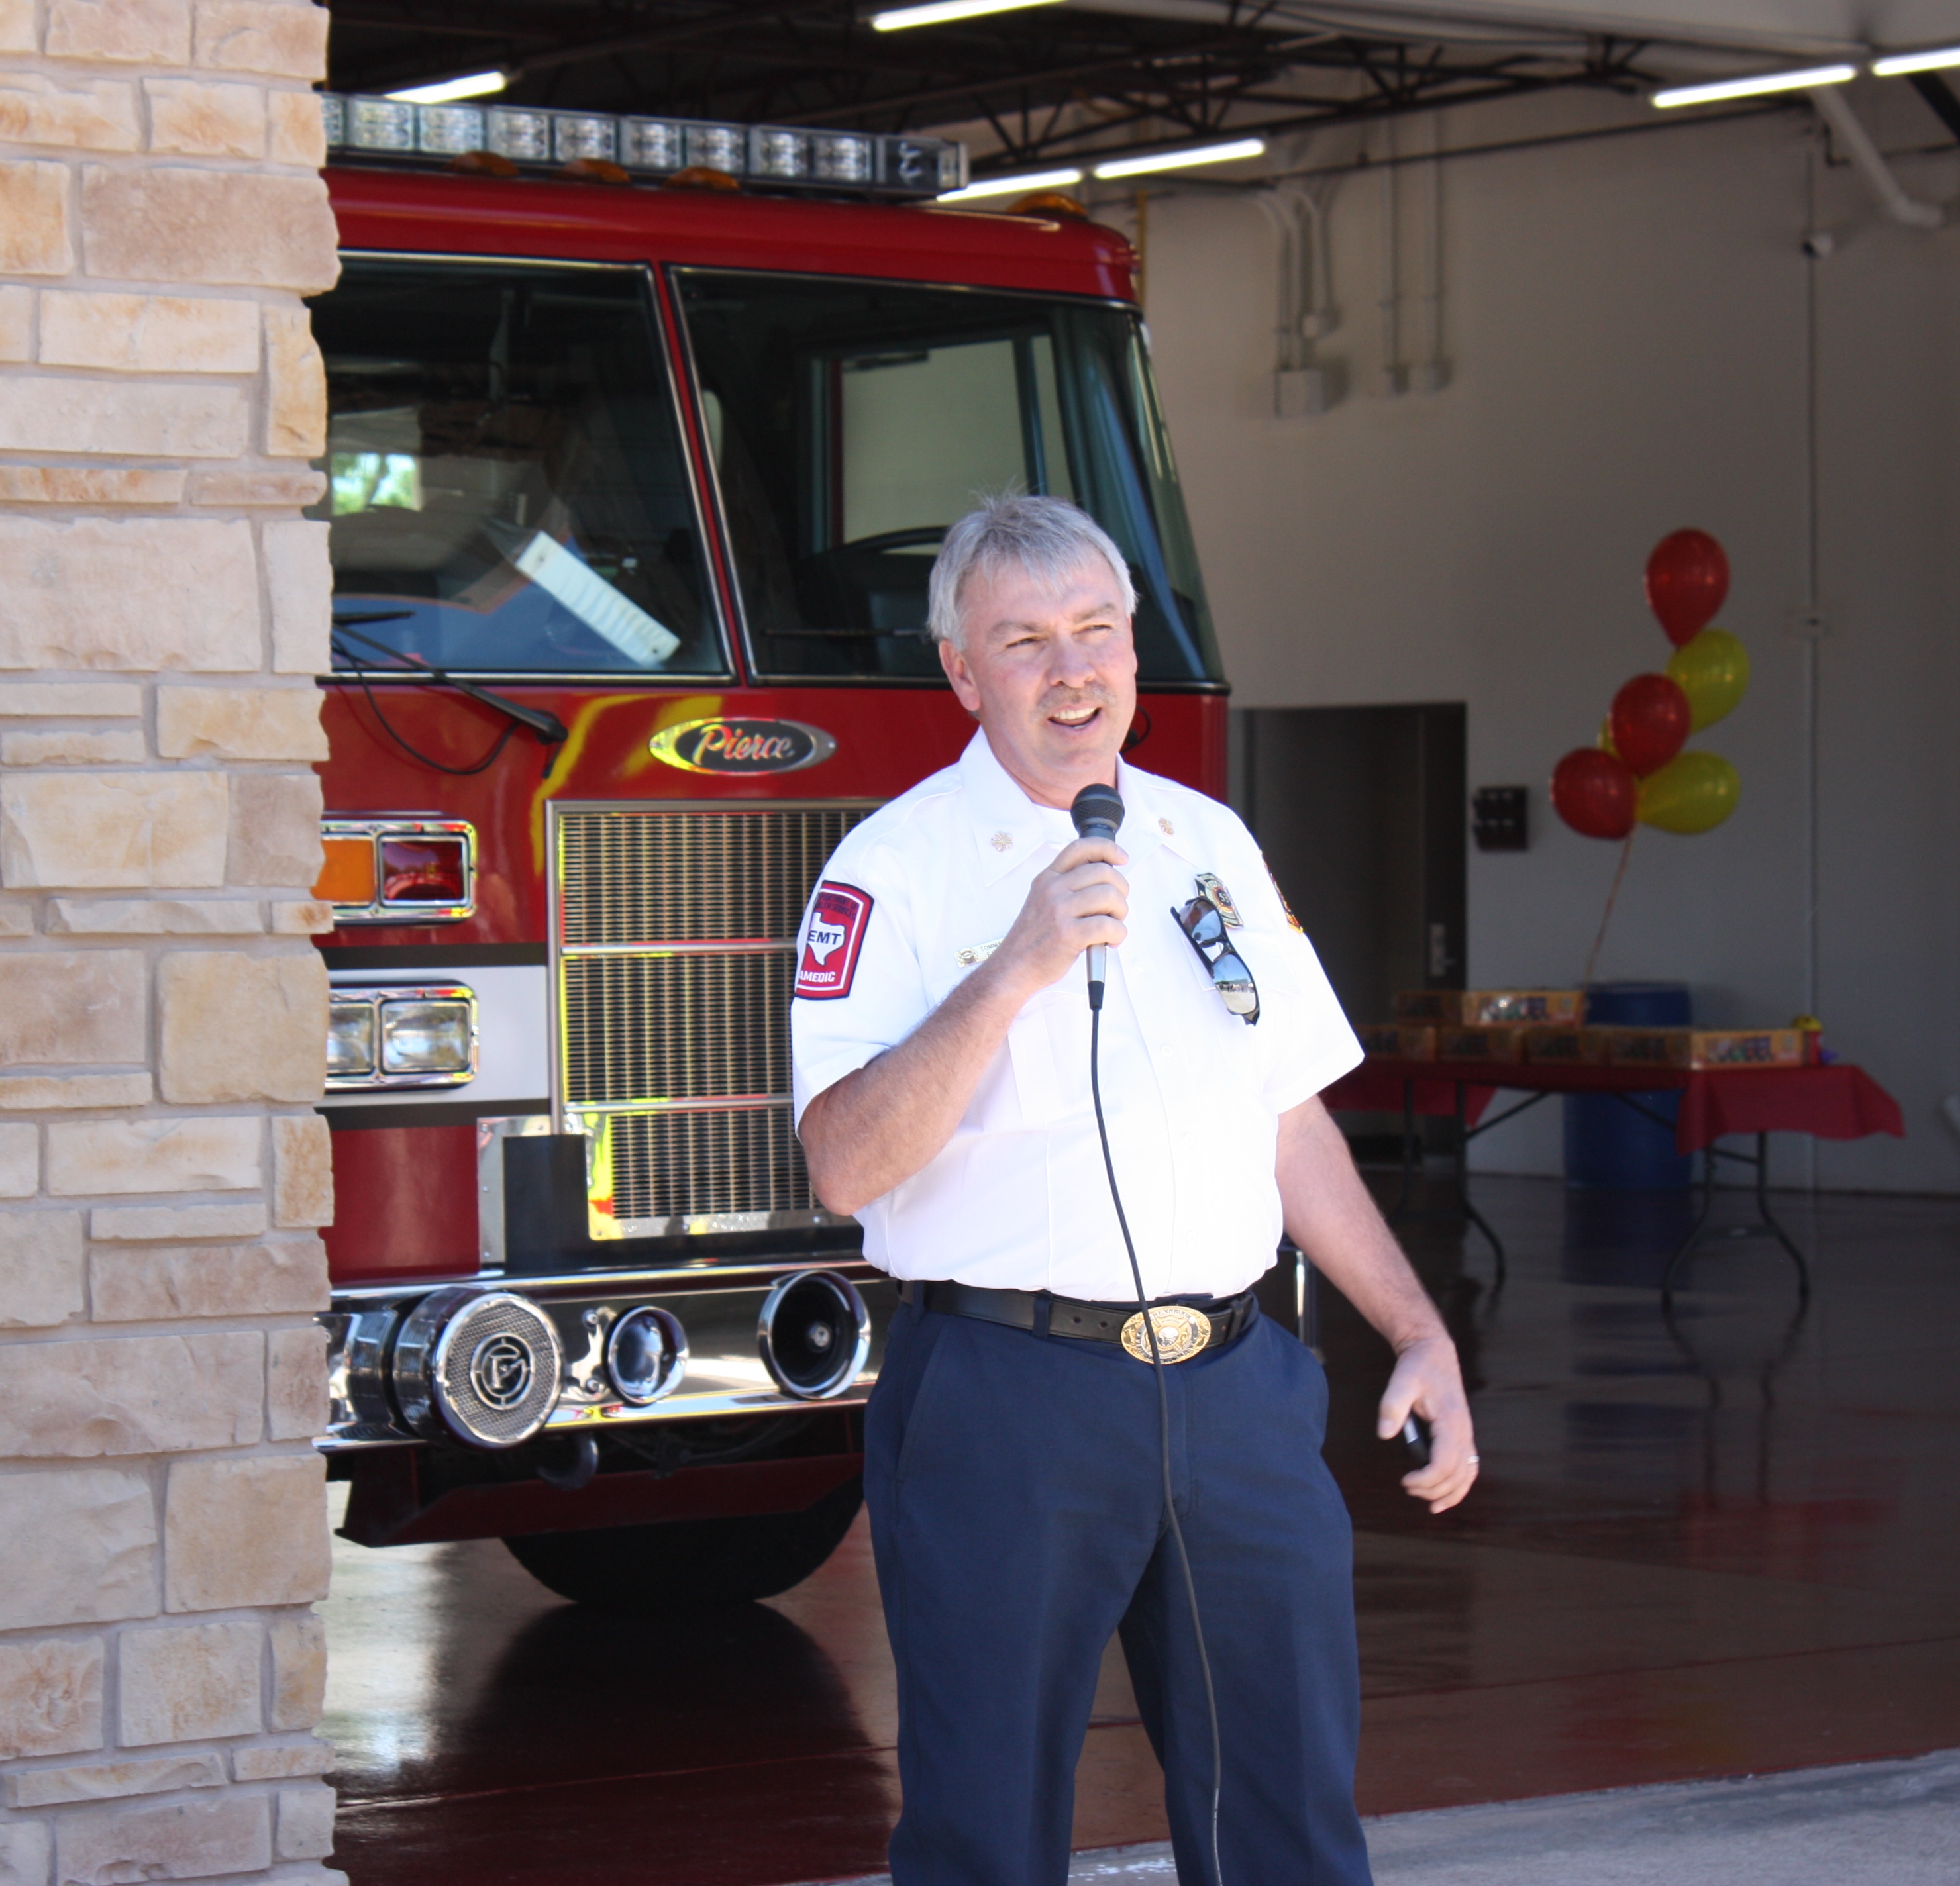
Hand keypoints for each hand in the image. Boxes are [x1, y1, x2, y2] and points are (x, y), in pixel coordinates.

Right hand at [985, 836, 1127, 998]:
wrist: (1014, 966)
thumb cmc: (1034, 938)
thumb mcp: (1043, 900)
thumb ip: (1068, 887)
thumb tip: (1105, 881)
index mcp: (1048, 878)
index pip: (1081, 848)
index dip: (1107, 848)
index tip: (1121, 858)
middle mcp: (1053, 889)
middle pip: (1104, 872)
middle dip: (1121, 890)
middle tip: (1116, 909)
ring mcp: (1060, 911)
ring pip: (1110, 896)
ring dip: (1121, 913)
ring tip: (1113, 926)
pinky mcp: (1069, 934)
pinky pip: (1109, 926)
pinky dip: (1118, 934)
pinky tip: (1110, 941)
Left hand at [1377, 1333, 1477, 1513]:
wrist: (1432, 1353)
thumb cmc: (1417, 1367)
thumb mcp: (1401, 1380)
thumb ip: (1392, 1405)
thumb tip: (1385, 1433)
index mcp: (1450, 1421)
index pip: (1445, 1462)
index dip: (1426, 1479)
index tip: (1405, 1480)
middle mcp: (1463, 1430)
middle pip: (1456, 1474)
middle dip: (1433, 1489)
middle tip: (1408, 1487)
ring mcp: (1466, 1434)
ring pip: (1467, 1475)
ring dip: (1450, 1493)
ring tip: (1428, 1503)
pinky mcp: (1462, 1435)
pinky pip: (1469, 1467)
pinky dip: (1460, 1485)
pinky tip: (1445, 1496)